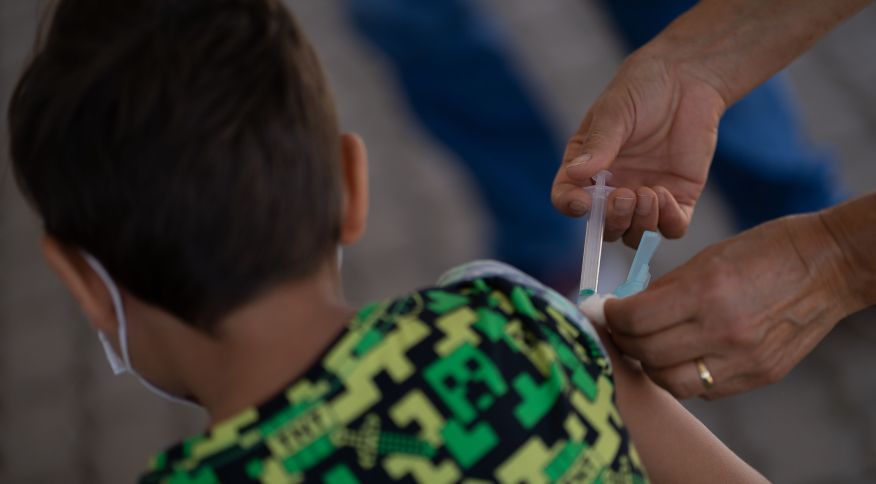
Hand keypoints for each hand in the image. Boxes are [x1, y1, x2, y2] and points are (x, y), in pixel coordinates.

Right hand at [552, 51, 725, 246]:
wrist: (687, 79)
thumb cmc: (642, 90)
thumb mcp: (614, 113)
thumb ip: (599, 144)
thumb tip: (576, 173)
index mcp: (586, 167)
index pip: (568, 197)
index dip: (570, 206)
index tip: (583, 203)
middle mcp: (613, 188)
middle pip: (604, 227)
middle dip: (612, 219)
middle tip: (625, 196)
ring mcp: (645, 196)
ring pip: (636, 235)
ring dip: (640, 224)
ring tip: (649, 194)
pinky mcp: (678, 197)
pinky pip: (671, 228)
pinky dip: (668, 222)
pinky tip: (667, 195)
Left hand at [603, 213, 858, 398]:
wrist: (828, 265)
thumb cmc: (763, 251)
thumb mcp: (707, 258)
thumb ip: (664, 290)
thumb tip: (625, 310)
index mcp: (707, 292)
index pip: (636, 319)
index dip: (612, 316)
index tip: (607, 310)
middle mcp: (724, 331)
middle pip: (647, 354)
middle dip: (625, 341)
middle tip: (622, 329)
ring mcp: (744, 360)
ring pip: (671, 383)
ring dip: (651, 366)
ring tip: (650, 347)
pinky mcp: (759, 376)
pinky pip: (705, 390)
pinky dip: (685, 376)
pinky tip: (685, 356)